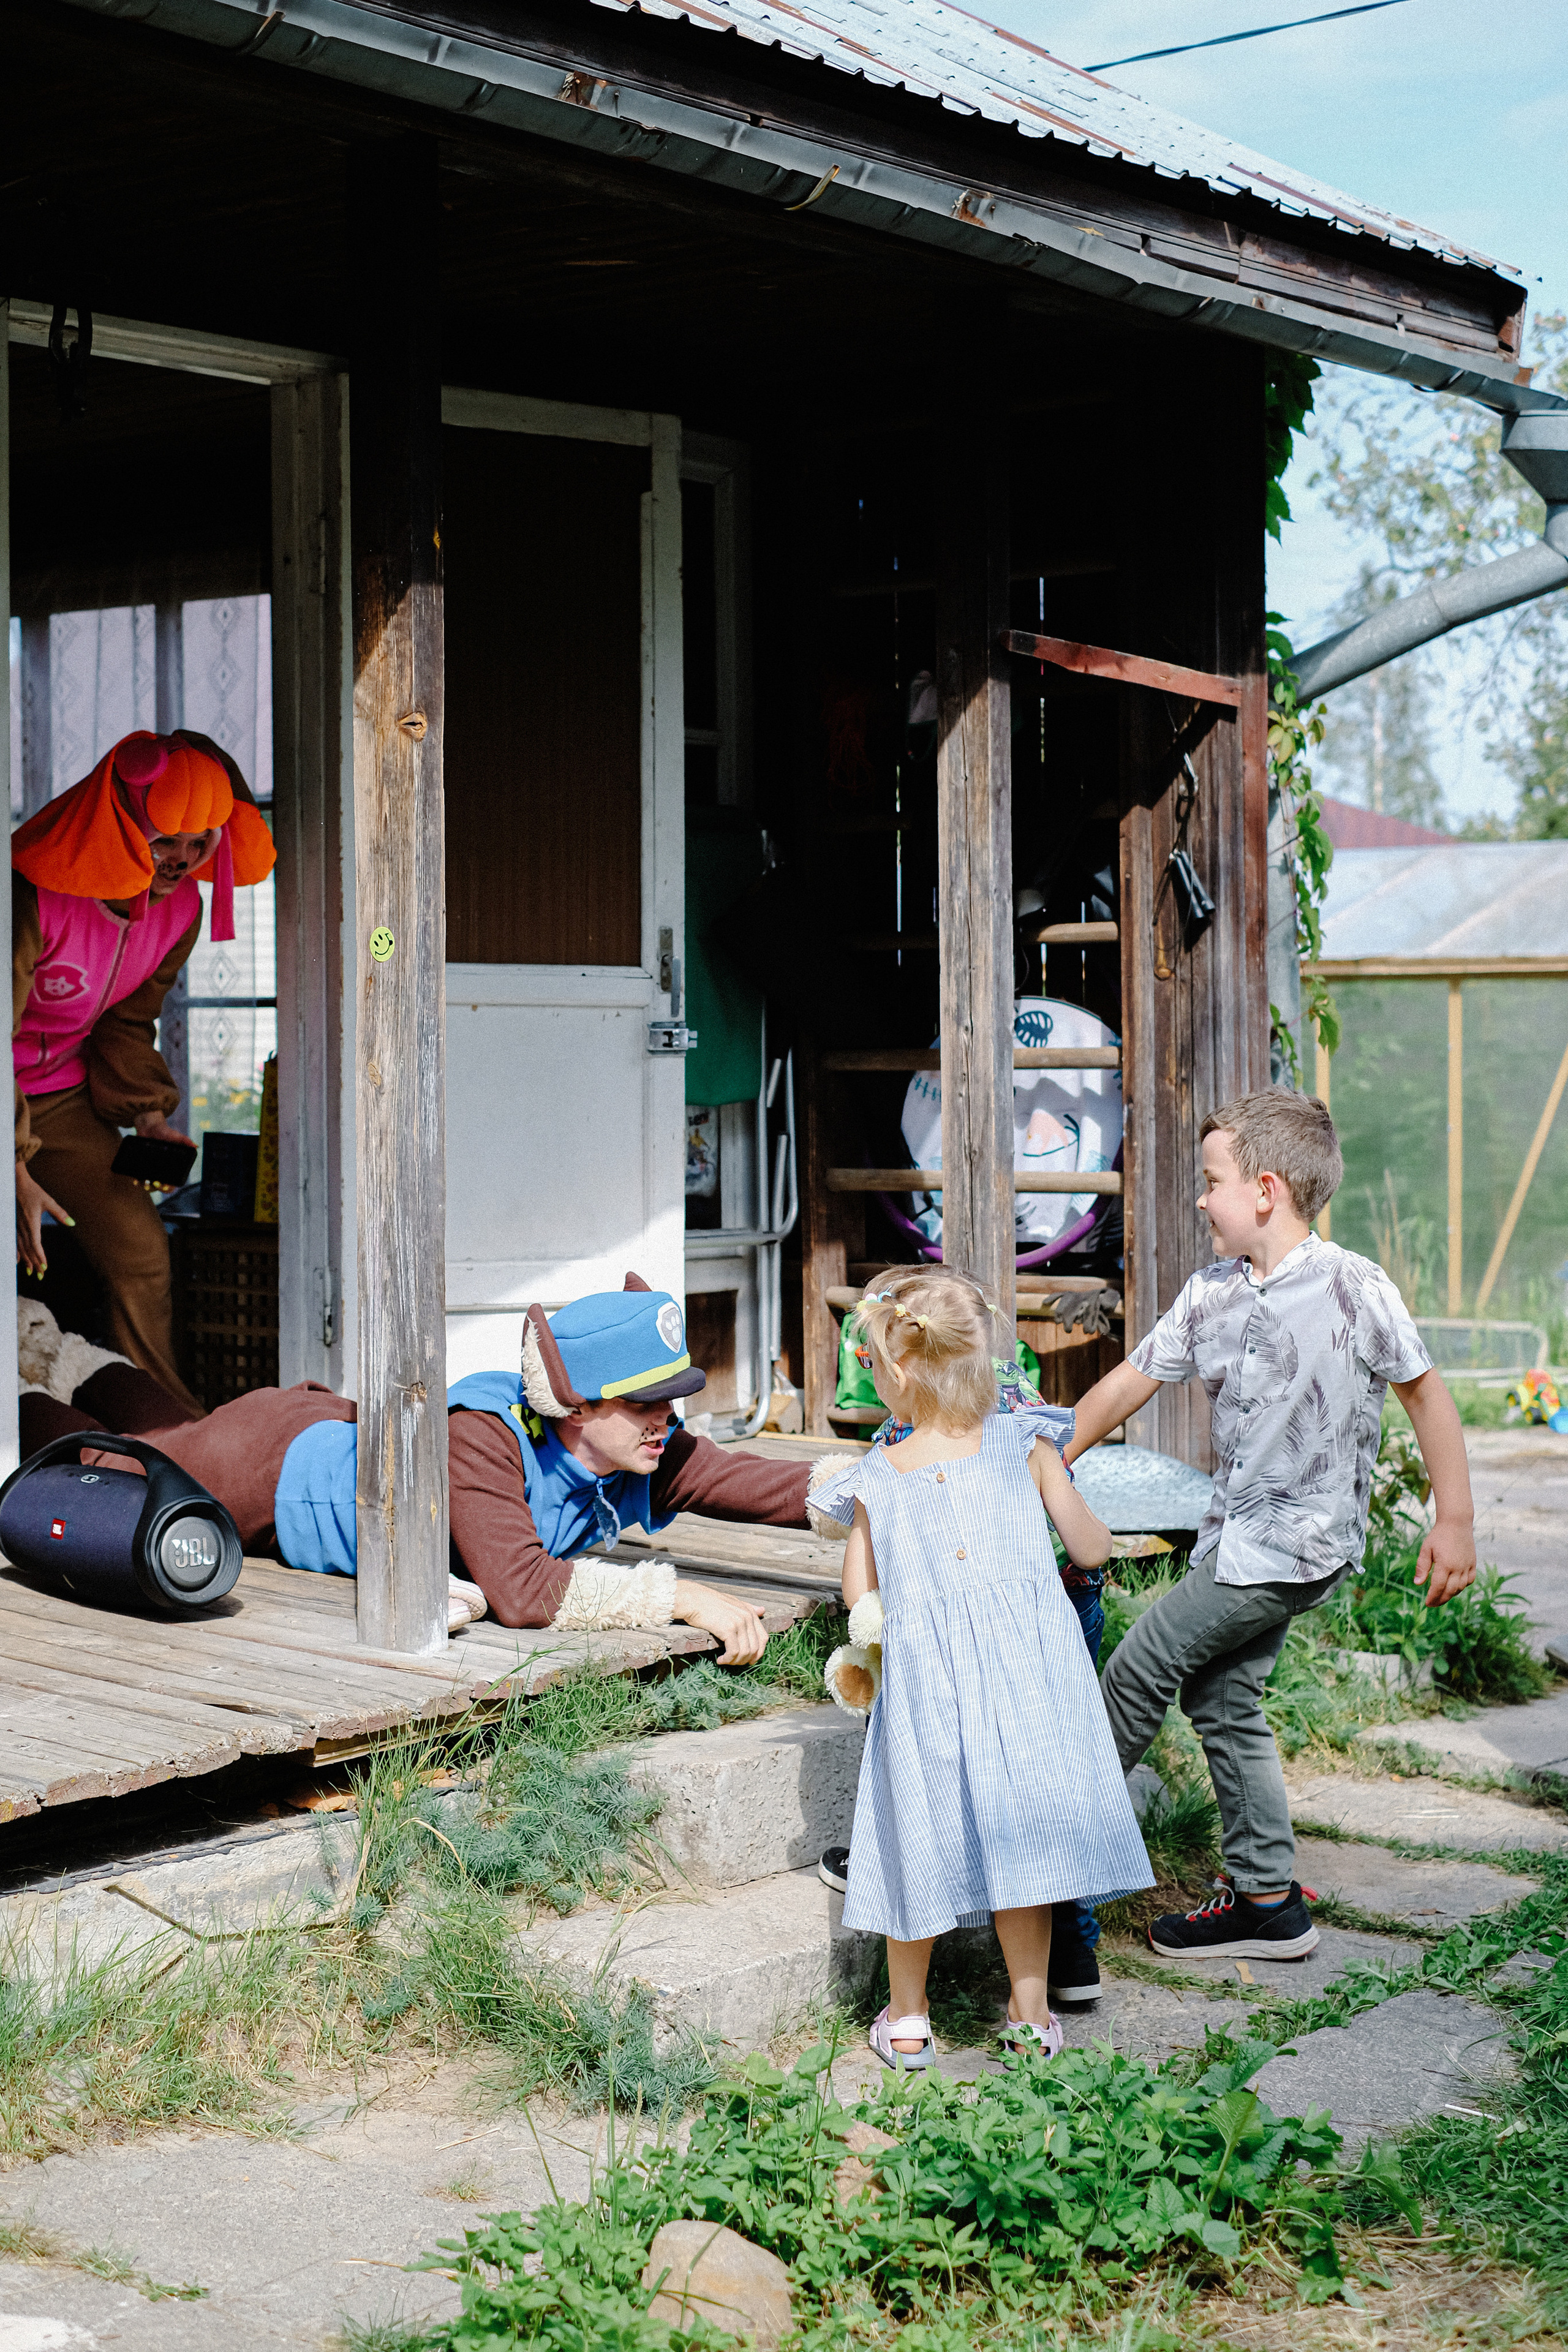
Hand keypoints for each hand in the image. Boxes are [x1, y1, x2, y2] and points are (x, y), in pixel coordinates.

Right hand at [15, 1159, 71, 1274]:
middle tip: (40, 1275)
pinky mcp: (12, 1225)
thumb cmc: (33, 1192)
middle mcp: (22, 1228)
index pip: (36, 1244)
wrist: (15, 1183)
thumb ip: (60, 1213)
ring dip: (26, 1260)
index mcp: (31, 1223)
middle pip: (28, 1250)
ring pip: (21, 1248)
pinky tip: (17, 1261)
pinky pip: (14, 1242)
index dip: (40, 1257)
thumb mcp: (48, 1201)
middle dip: (35, 1263)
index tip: (45, 1267)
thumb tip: (72, 1223)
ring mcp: (16, 1227)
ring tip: (30, 1272)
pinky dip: (16, 1253)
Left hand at [131, 1111, 196, 1193]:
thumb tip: (196, 1146)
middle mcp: (163, 1169)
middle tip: (154, 1183)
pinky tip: (135, 1181)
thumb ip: (186, 1140)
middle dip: (157, 1188)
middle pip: (160, 1186)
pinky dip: (137, 1180)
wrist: (149, 1126)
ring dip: (147, 1186)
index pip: (173, 1182)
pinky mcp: (142, 1165)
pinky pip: (140, 1176)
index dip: (169, 1187)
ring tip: (144, 1184)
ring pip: (150, 1183)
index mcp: (173, 1167)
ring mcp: (152, 1168)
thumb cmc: (165, 1131)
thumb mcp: (176, 1136)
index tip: (165, 1186)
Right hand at [672, 1579, 768, 1664]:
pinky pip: (734, 1651)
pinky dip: (728, 1659)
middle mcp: (747, 1617)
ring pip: (745, 1652)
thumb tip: (763, 1610)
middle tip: (734, 1662)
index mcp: (750, 1612)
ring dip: (735, 1661)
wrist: (693, 1599)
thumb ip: (748, 1608)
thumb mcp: (732, 1602)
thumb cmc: (709, 1602)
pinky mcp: (728, 1629)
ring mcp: (739, 1623)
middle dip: (746, 1660)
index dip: (758, 1653)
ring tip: (725, 1661)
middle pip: (756, 1648)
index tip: (749, 1660)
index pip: (764, 1638)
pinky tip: (719, 1660)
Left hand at [1414, 1518, 1475, 1607]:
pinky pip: (1470, 1580)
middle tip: (1433, 1604)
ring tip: (1441, 1596)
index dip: (1433, 1597)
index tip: (1427, 1603)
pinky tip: (1455, 1587)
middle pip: (1450, 1591)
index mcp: (1445, 1564)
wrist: (1456, 1523)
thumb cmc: (1438, 1535)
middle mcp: (1458, 1568)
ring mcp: (1467, 1566)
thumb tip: (1417, 1583)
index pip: (1438, 1587)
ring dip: (1451, 1594)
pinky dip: (1463, 1586)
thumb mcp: (1426, 1549)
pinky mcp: (1473, 1563)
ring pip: (1461, 1587)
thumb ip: (1422, 1567)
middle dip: (1441, 1600)